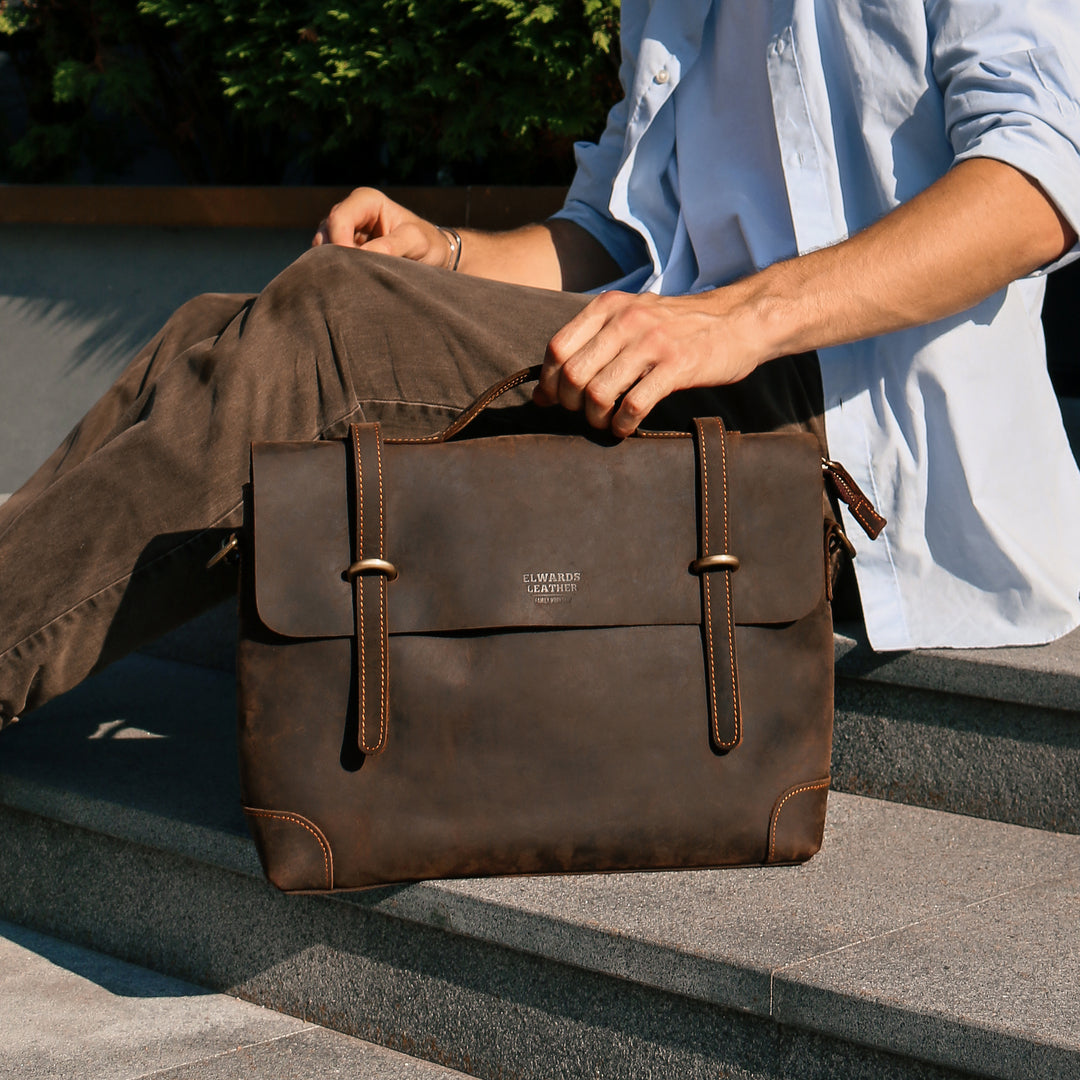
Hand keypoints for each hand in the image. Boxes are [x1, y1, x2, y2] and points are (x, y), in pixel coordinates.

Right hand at [312, 187, 452, 266]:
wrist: (432, 255)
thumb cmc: (427, 244)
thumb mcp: (417, 241)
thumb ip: (392, 245)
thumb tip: (363, 255)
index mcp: (367, 200)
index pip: (339, 218)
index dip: (340, 243)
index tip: (356, 267)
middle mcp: (351, 211)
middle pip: (326, 231)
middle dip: (335, 255)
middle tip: (354, 277)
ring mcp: (344, 229)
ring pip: (323, 246)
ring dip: (335, 264)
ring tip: (355, 280)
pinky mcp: (343, 248)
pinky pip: (328, 259)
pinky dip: (336, 270)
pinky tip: (352, 281)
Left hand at [533, 290, 764, 436]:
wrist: (739, 320)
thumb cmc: (681, 326)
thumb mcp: (635, 315)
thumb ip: (596, 339)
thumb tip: (550, 383)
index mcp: (610, 307)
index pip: (558, 348)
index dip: (547, 381)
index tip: (550, 401)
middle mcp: (626, 320)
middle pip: (572, 374)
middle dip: (570, 404)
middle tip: (582, 414)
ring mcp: (652, 343)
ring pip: (599, 392)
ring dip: (595, 418)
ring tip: (604, 423)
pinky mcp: (676, 366)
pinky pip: (633, 405)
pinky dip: (623, 424)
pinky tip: (626, 427)